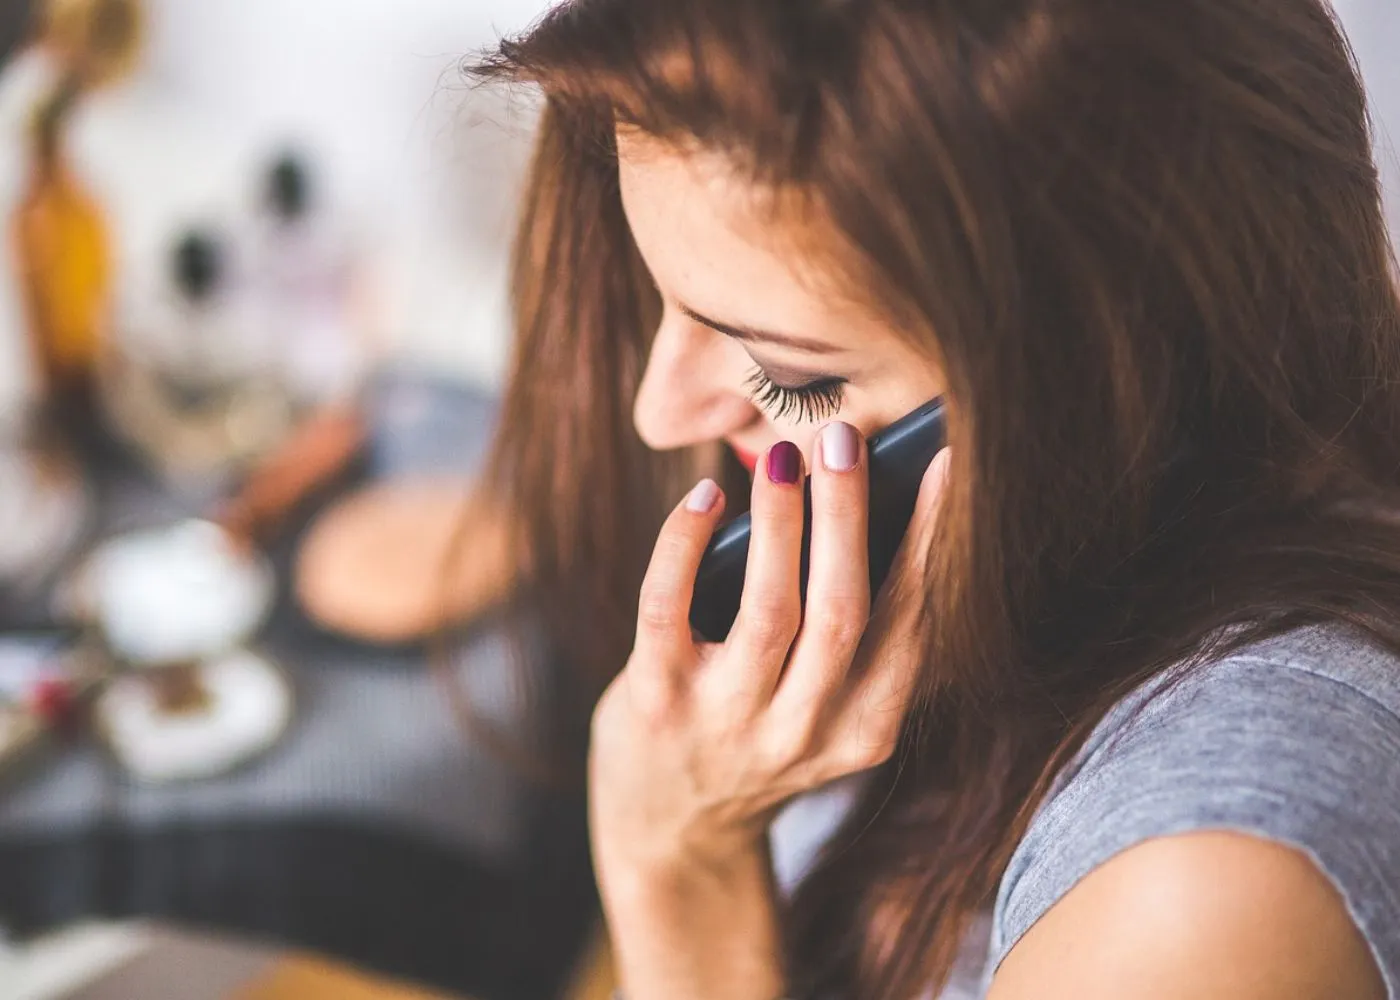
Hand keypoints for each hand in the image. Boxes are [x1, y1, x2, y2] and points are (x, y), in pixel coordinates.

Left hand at [589, 422, 951, 888]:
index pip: (909, 624)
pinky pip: (668, 609)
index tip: (941, 466)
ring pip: (770, 610)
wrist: (670, 831)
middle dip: (848, 517)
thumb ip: (847, 637)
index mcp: (863, 730)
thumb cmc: (755, 736)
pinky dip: (684, 545)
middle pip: (842, 611)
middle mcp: (802, 733)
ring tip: (784, 456)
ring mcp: (727, 722)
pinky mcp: (656, 704)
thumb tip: (856, 502)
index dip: (928, 541)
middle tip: (845, 438)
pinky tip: (703, 499)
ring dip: (780, 522)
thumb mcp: (822, 710)